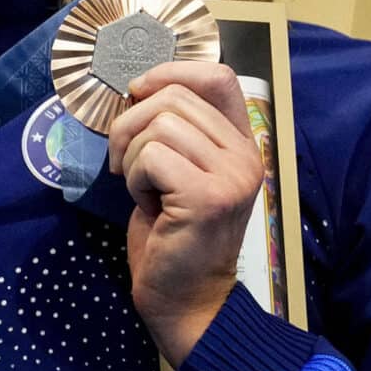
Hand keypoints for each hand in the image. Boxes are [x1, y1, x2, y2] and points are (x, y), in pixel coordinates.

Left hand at [104, 61, 263, 366]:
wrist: (184, 298)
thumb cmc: (171, 234)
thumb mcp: (176, 170)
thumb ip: (172, 129)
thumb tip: (138, 86)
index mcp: (241, 143)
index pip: (218, 76)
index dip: (170, 71)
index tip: (137, 93)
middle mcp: (246, 155)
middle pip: (174, 97)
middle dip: (130, 124)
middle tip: (125, 163)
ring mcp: (232, 176)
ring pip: (159, 125)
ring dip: (131, 155)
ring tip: (143, 188)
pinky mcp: (208, 197)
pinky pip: (151, 156)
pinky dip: (135, 178)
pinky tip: (149, 205)